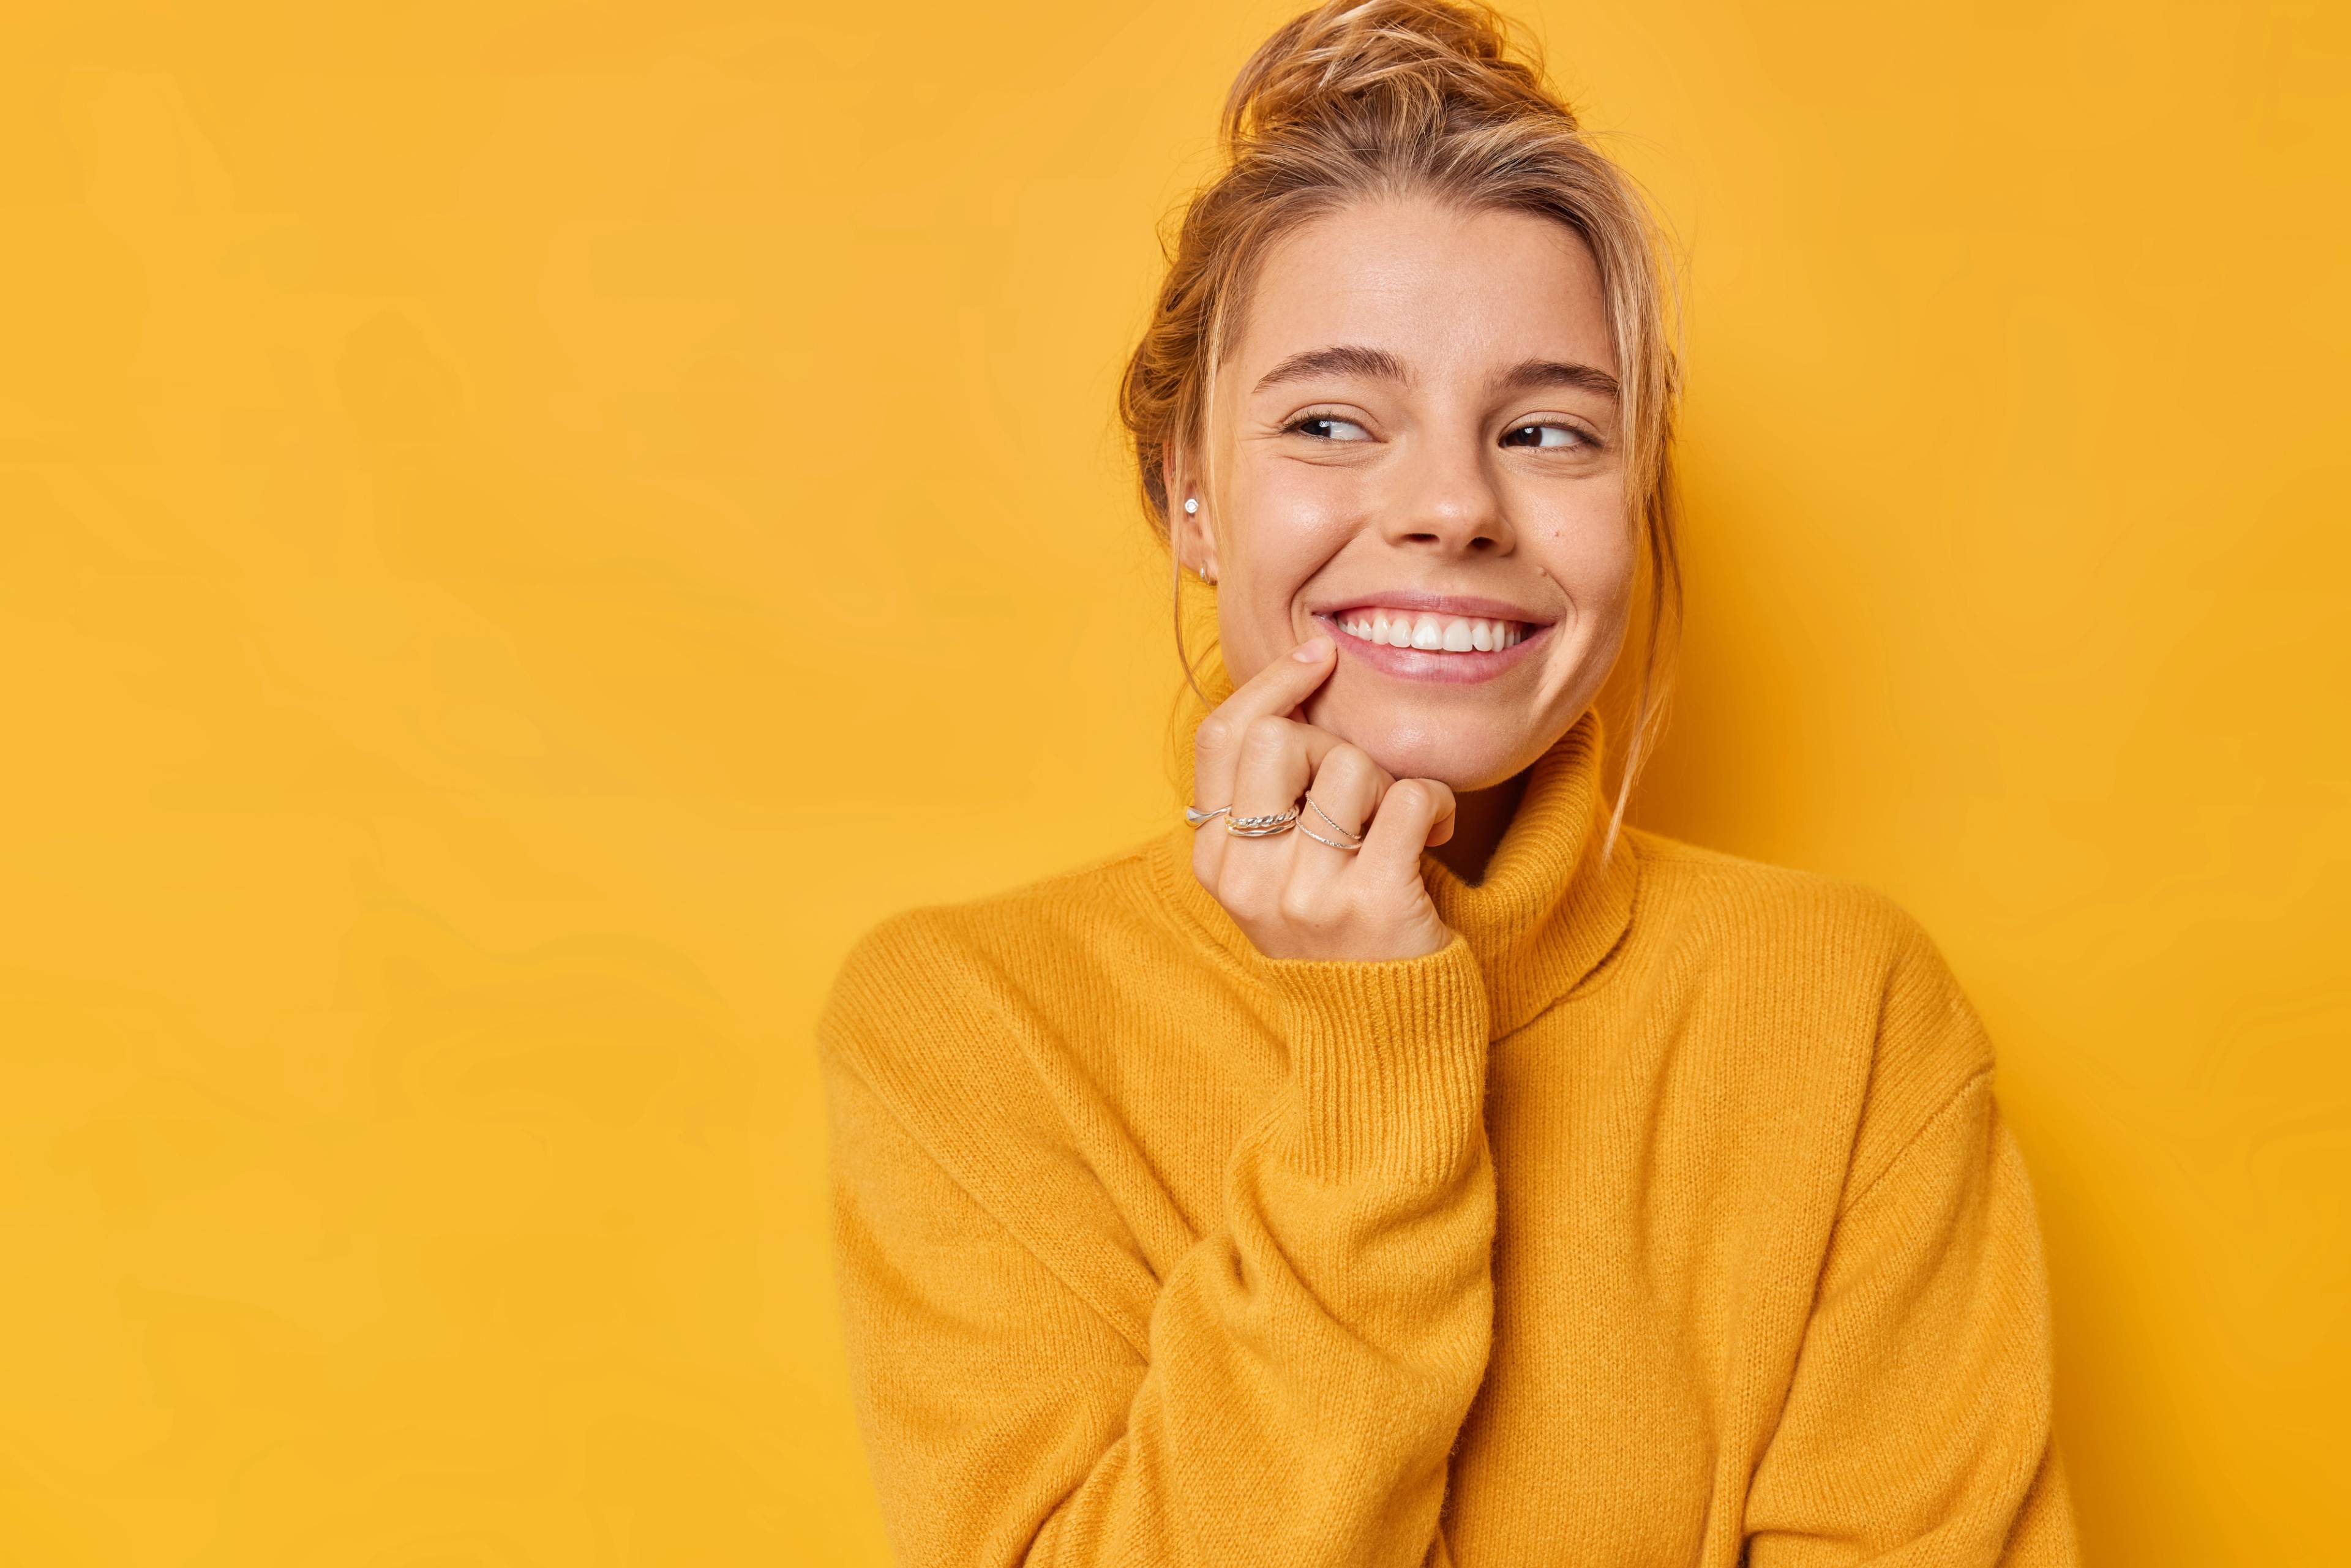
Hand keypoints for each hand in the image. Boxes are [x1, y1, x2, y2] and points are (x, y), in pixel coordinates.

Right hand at [1190, 637, 1458, 961]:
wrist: (1378, 1044)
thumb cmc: (1337, 937)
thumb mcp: (1272, 874)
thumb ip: (1267, 800)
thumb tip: (1299, 685)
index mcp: (1215, 862)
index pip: (1222, 737)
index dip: (1273, 682)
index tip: (1319, 658)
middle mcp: (1249, 879)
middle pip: (1280, 738)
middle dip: (1333, 743)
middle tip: (1362, 790)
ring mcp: (1307, 895)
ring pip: (1350, 765)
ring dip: (1390, 781)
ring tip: (1402, 823)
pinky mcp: (1373, 905)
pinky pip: (1410, 799)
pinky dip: (1438, 804)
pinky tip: (1437, 833)